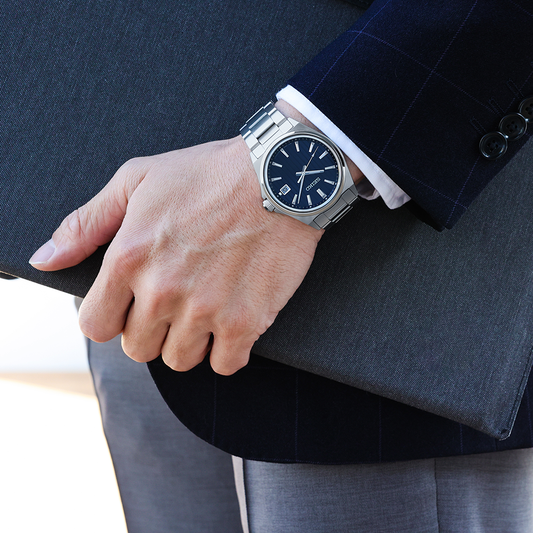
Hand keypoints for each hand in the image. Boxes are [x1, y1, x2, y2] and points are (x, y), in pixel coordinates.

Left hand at [29, 135, 322, 374]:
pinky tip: (231, 324)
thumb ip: (85, 223)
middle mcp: (163, 290)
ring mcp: (206, 310)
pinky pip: (225, 365)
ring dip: (189, 341)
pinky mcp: (246, 321)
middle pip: (138, 348)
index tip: (130, 308)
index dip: (111, 319)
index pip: (96, 326)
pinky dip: (227, 351)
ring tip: (204, 310)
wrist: (279, 176)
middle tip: (174, 303)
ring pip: (180, 360)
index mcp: (129, 258)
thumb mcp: (136, 179)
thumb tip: (45, 260)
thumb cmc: (208, 173)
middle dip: (151, 330)